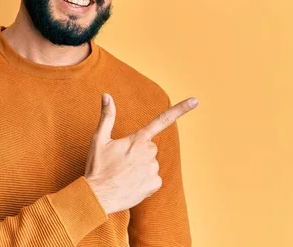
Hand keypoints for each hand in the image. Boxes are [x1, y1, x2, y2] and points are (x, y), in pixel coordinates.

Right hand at [84, 93, 197, 214]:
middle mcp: (149, 153)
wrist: (97, 197)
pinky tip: (130, 184)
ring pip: (151, 163)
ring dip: (140, 167)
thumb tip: (106, 95)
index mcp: (137, 140)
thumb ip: (107, 116)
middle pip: (149, 147)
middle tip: (121, 161)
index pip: (161, 120)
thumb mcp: (99, 139)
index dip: (179, 110)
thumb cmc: (97, 167)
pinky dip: (143, 180)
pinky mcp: (155, 184)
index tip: (195, 101)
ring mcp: (154, 169)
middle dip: (139, 151)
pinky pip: (153, 178)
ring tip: (124, 174)